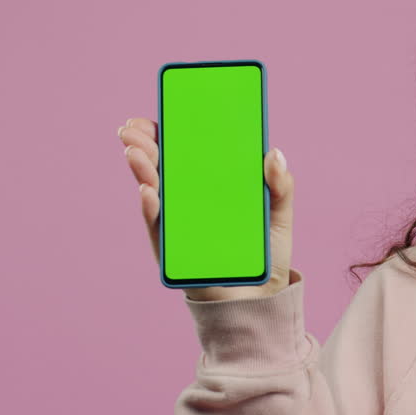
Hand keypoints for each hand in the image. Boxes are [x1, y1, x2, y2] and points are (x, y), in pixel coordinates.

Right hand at [118, 117, 294, 300]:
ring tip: (135, 152)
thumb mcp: (279, 215)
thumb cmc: (266, 254)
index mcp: (210, 187)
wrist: (262, 300)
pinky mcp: (174, 252)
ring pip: (153, 192)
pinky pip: (159, 228)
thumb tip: (274, 153)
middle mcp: (188, 203)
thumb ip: (280, 186)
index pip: (183, 153)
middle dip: (145, 145)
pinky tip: (148, 192)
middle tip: (135, 129)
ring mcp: (178, 226)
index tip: (157, 114)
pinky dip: (152, 209)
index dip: (167, 132)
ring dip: (141, 170)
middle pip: (161, 168)